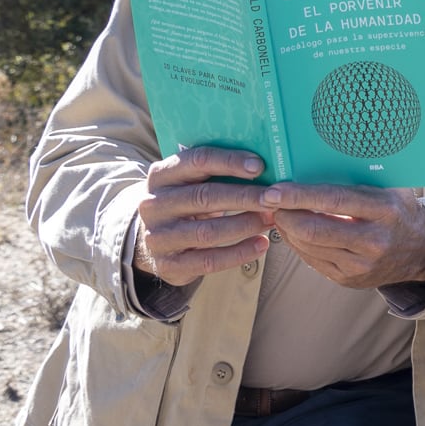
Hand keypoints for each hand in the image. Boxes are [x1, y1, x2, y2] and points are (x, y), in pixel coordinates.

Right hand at [136, 147, 274, 285]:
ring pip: (208, 231)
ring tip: (271, 220)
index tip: (260, 166)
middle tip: (274, 198)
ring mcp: (158, 236)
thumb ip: (215, 171)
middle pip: (205, 197)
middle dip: (245, 197)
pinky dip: (239, 253)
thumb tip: (263, 164)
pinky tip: (261, 244)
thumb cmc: (184, 202)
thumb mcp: (189, 182)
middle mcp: (154, 204)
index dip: (230, 162)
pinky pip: (208, 261)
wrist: (149, 240)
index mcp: (161, 175)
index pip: (197, 161)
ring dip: (245, 225)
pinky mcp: (167, 264)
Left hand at [258, 182, 424, 290]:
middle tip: (268, 201)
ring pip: (308, 246)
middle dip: (284, 214)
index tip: (274, 190)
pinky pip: (311, 261)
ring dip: (286, 228)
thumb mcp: (388, 189)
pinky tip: (293, 231)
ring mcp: (360, 265)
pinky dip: (297, 243)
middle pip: (314, 229)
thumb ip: (357, 180)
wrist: (422, 251)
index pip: (334, 201)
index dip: (299, 196)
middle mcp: (373, 241)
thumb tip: (312, 162)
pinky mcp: (349, 280)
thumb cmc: (398, 210)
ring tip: (278, 213)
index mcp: (384, 211)